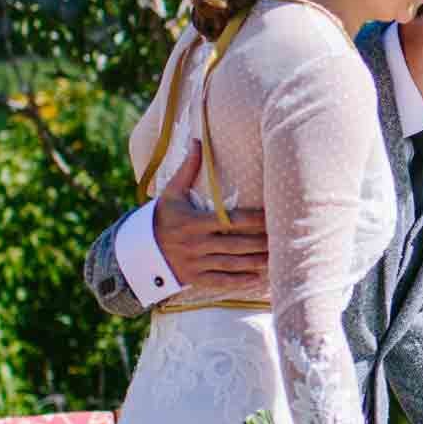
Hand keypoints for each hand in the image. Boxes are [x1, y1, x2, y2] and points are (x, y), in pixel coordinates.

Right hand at [151, 141, 268, 288]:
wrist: (138, 252)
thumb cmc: (161, 218)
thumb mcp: (170, 193)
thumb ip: (187, 169)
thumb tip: (199, 142)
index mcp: (193, 222)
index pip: (229, 221)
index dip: (253, 220)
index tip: (272, 216)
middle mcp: (196, 244)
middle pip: (235, 244)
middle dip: (260, 243)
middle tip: (284, 239)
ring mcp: (196, 263)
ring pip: (231, 264)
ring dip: (255, 262)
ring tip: (278, 259)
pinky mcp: (195, 278)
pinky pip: (221, 281)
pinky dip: (239, 281)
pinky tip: (257, 278)